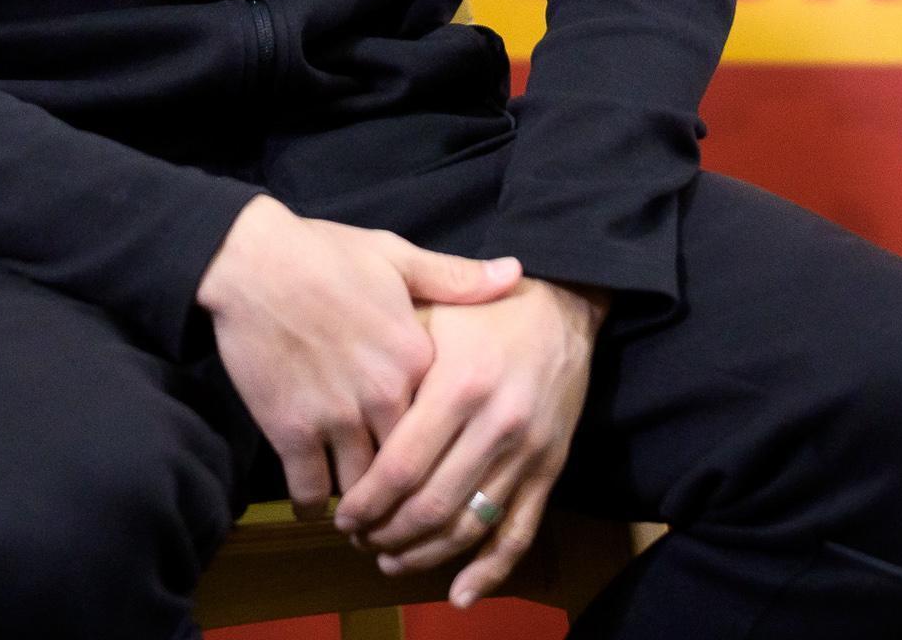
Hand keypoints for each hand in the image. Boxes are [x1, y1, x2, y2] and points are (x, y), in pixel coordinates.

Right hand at [196, 194, 525, 521]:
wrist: (251, 259)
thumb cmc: (324, 253)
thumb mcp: (396, 255)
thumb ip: (456, 278)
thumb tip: (515, 273)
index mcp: (415, 356)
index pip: (444, 426)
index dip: (440, 449)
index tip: (437, 463)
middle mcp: (383, 393)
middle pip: (408, 469)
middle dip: (404, 494)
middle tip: (399, 511)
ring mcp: (335, 416)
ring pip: (362, 490)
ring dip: (361, 507)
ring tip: (361, 515)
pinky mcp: (291, 429)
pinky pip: (311, 491)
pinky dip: (313, 505)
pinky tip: (314, 504)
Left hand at [332, 275, 608, 609]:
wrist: (561, 308)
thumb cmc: (480, 310)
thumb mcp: (431, 312)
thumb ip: (393, 356)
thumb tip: (342, 405)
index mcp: (460, 384)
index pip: (402, 466)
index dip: (367, 501)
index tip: (340, 514)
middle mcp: (496, 424)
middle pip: (432, 505)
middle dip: (386, 533)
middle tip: (357, 538)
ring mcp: (527, 453)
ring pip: (470, 527)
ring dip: (424, 554)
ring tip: (388, 559)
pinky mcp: (550, 470)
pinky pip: (519, 533)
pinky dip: (489, 572)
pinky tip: (458, 595)